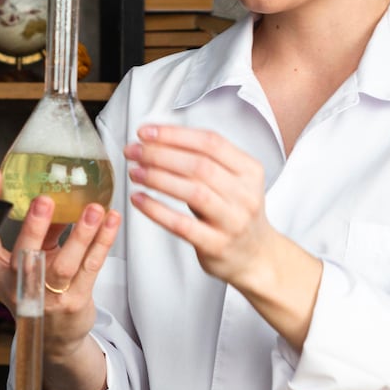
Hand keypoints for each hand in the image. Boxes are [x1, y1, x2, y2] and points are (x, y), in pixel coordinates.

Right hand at [0, 167, 120, 389]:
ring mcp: (48, 296)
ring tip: (95, 209)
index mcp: (0, 270)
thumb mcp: (34, 259)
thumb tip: (62, 195)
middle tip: (46, 200)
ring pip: (65, 264)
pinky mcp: (74, 302)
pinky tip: (111, 222)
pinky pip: (91, 268)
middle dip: (36, 227)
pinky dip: (103, 243)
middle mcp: (20, 284)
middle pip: (26, 255)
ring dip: (82, 234)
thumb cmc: (40, 290)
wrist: (54, 338)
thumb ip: (46, 230)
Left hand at [125, 125, 321, 347]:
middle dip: (160, 154)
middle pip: (199, 165)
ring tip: (135, 172)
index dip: (174, 135)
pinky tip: (139, 199)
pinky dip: (156, 210)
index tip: (146, 132)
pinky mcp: (217, 245)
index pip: (211, 142)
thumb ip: (204, 160)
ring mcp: (233, 221)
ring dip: (157, 178)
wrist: (256, 256)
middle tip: (133, 152)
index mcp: (249, 170)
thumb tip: (157, 139)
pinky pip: (182, 224)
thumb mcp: (233, 181)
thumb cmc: (234, 212)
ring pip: (193, 192)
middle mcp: (245, 194)